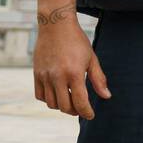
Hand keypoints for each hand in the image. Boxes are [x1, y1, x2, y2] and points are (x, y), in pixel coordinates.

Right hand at [33, 5, 110, 119]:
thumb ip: (98, 79)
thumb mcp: (92, 58)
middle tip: (81, 108)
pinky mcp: (36, 74)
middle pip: (65, 106)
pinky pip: (40, 95)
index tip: (91, 115)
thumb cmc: (77, 41)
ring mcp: (45, 76)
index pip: (80, 102)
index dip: (86, 112)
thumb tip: (106, 96)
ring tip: (70, 101)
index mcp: (74, 73)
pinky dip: (48, 100)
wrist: (56, 26)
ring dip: (62, 106)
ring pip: (51, 103)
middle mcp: (58, 77)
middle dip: (75, 111)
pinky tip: (57, 94)